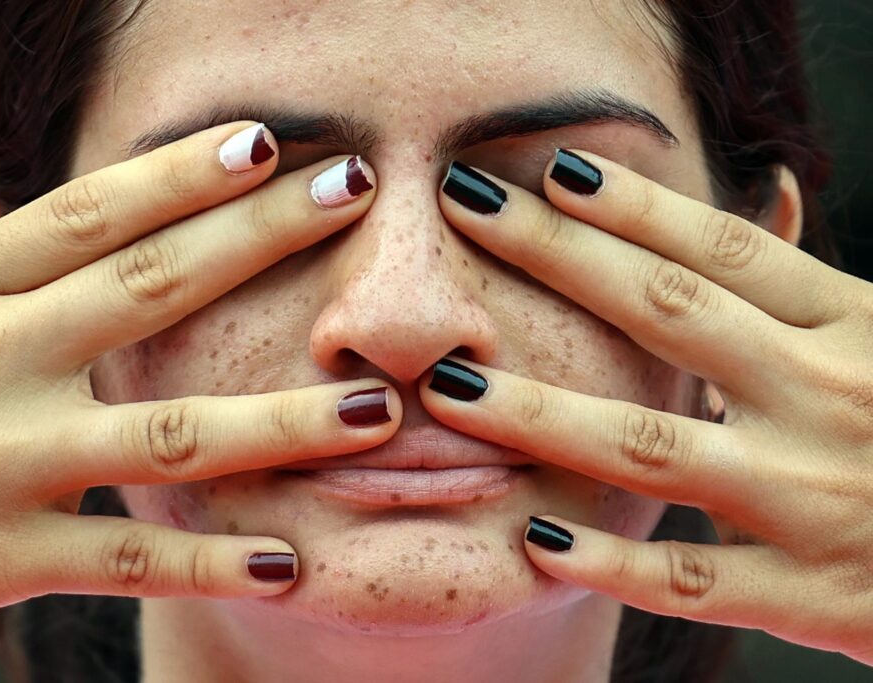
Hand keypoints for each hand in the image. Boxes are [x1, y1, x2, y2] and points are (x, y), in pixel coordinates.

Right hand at [0, 121, 396, 648]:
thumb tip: (30, 202)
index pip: (88, 214)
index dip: (183, 174)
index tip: (270, 144)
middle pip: (145, 286)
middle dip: (260, 235)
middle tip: (356, 191)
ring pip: (159, 434)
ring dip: (277, 422)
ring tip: (374, 412)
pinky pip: (123, 557)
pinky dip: (209, 560)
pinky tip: (287, 561)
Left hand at [422, 150, 872, 664]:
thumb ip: (810, 283)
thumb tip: (766, 191)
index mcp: (856, 328)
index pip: (726, 251)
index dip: (635, 206)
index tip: (551, 173)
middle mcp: (829, 399)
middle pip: (670, 314)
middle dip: (559, 258)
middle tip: (469, 215)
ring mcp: (814, 498)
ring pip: (655, 448)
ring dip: (545, 414)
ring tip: (454, 390)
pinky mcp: (812, 594)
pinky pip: (694, 581)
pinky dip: (613, 564)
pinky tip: (540, 540)